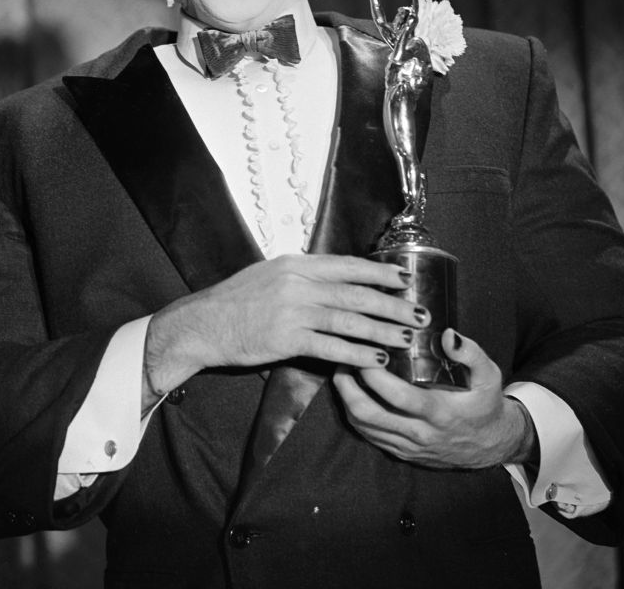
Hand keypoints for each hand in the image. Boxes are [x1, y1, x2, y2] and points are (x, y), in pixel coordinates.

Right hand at [143, 254, 427, 403]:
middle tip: (420, 313)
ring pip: (350, 320)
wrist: (203, 323)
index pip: (348, 265)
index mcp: (296, 264)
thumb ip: (303, 276)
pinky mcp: (286, 339)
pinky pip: (331, 347)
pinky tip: (376, 359)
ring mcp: (293, 311)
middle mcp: (298, 283)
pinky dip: (357, 354)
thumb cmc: (236, 300)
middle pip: (356, 294)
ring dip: (383, 330)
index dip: (380, 273)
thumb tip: (335, 279)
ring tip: (407, 339)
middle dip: (393, 304)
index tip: (405, 279)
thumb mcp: (270, 274)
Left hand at [332, 329, 535, 468]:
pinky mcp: (401, 453)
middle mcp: (420, 433)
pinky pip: (369, 435)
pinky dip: (354, 414)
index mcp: (439, 413)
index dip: (374, 375)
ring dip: (346, 398)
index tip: (363, 349)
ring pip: (364, 426)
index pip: (398, 396)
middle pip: (370, 414)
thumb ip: (470, 353)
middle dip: (347, 386)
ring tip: (342, 370)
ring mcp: (408, 446)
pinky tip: (351, 392)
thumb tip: (447, 334)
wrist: (492, 444)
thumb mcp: (489, 375)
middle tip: (342, 358)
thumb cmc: (486, 404)